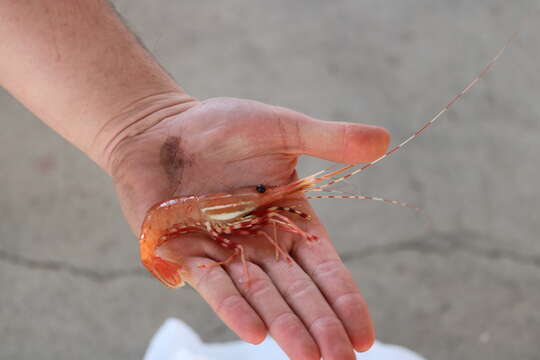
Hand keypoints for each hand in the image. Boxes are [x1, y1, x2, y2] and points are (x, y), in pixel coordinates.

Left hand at [109, 96, 388, 359]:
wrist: (159, 128)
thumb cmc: (220, 125)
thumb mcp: (282, 127)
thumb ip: (329, 139)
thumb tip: (387, 141)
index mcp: (287, 215)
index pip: (323, 265)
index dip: (344, 298)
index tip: (364, 335)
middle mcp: (260, 241)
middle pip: (297, 290)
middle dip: (322, 325)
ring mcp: (224, 250)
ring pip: (261, 296)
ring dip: (285, 327)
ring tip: (311, 358)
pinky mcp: (187, 253)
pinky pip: (215, 285)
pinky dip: (235, 308)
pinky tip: (257, 334)